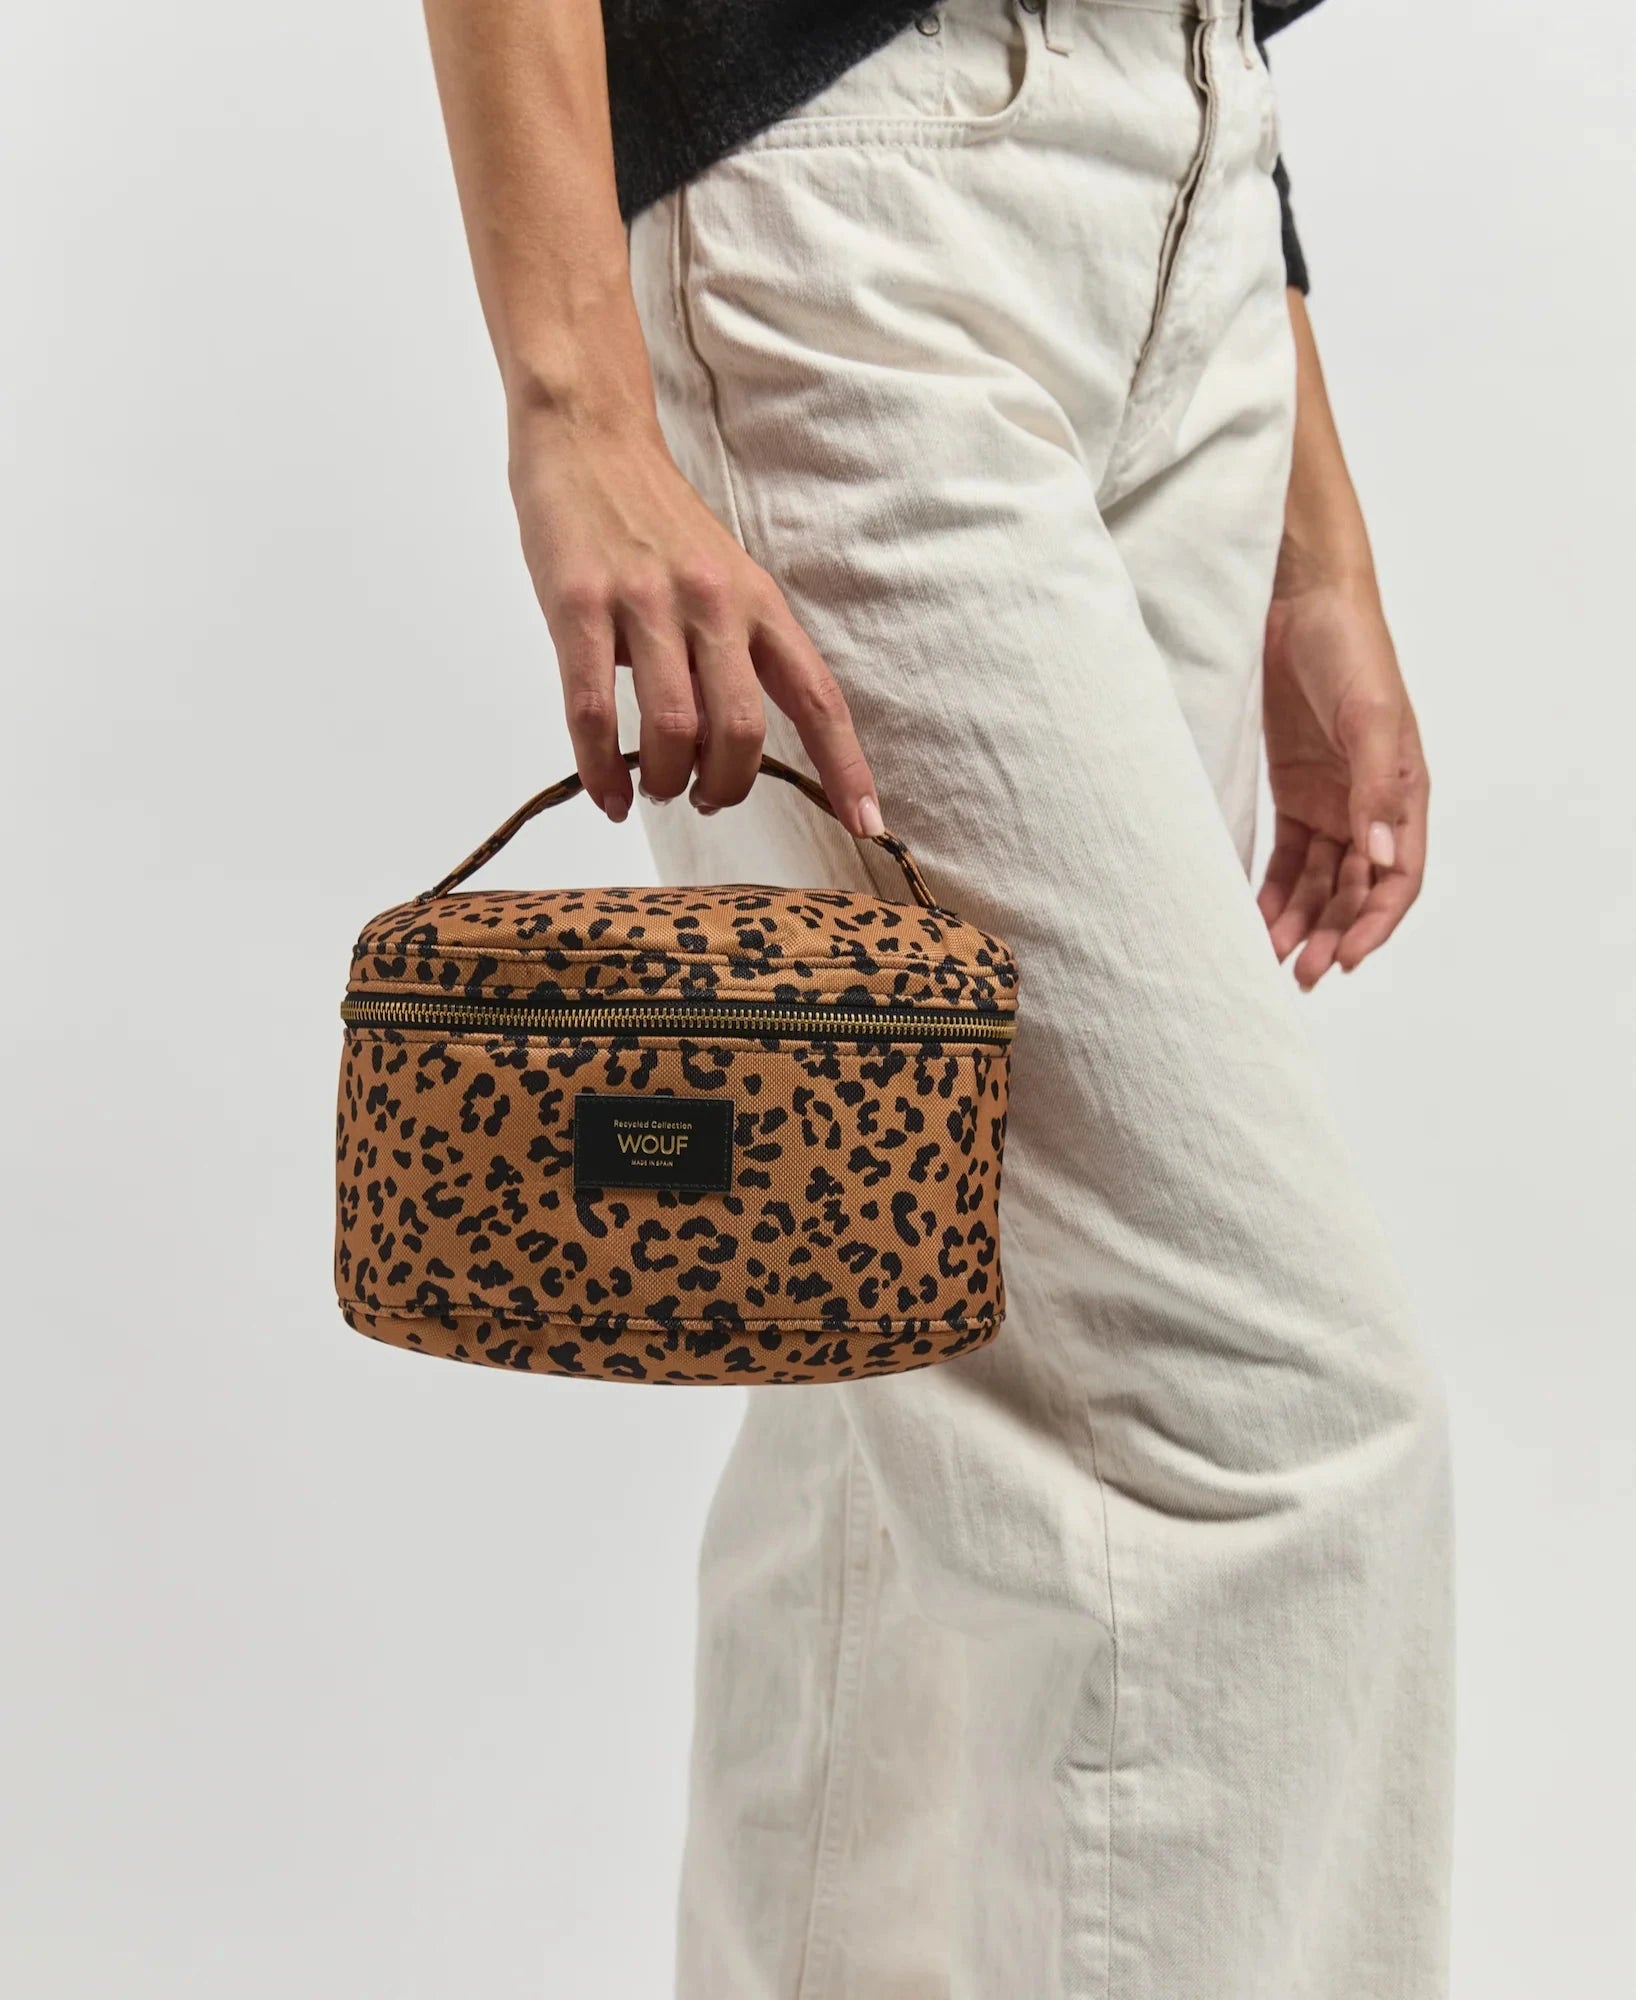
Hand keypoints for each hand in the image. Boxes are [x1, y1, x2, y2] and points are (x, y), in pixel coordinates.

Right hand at [509, 403, 880, 833]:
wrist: (587, 435)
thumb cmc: (653, 520)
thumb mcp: (721, 578)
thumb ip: (736, 650)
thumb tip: (733, 743)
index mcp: (758, 601)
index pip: (816, 696)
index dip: (845, 765)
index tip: (867, 822)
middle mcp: (713, 603)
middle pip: (742, 728)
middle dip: (726, 785)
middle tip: (703, 796)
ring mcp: (645, 603)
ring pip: (674, 728)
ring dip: (666, 781)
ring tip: (654, 788)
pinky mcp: (579, 604)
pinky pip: (594, 712)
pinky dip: (601, 769)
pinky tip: (606, 792)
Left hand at [1257, 573, 1428, 988]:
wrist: (1298, 602)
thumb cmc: (1349, 647)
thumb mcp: (1370, 715)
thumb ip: (1375, 787)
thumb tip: (1379, 858)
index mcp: (1403, 792)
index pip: (1397, 878)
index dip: (1374, 924)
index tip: (1343, 960)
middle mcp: (1369, 806)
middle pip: (1354, 890)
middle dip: (1331, 933)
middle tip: (1298, 974)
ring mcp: (1329, 801)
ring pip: (1318, 881)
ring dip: (1298, 921)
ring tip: (1267, 957)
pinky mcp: (1292, 792)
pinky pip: (1285, 856)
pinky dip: (1272, 890)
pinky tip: (1252, 918)